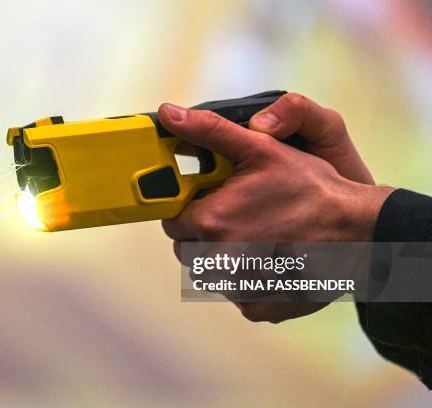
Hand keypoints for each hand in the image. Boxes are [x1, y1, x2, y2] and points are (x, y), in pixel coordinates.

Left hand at [158, 103, 392, 322]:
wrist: (359, 232)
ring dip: (223, 258)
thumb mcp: (260, 148)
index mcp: (211, 221)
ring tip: (256, 238)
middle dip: (204, 234)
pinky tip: (269, 261)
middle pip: (187, 249)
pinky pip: (234, 293)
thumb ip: (209, 131)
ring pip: (209, 273)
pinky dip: (245, 281)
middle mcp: (218, 261)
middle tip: (238, 218)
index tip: (213, 203)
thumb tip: (170, 114)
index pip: (173, 220)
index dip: (192, 209)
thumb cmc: (312, 190)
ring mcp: (237, 288)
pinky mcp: (256, 306)